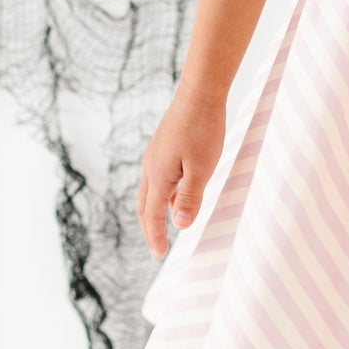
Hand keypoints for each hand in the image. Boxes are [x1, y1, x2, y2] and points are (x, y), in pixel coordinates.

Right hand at [137, 86, 226, 258]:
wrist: (200, 93)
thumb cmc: (204, 129)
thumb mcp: (202, 168)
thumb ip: (190, 197)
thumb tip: (178, 225)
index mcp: (158, 176)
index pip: (152, 215)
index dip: (155, 237)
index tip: (158, 256)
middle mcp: (150, 167)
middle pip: (144, 206)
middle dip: (149, 228)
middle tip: (157, 248)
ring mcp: (154, 156)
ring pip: (150, 192)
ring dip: (155, 212)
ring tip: (165, 226)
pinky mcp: (162, 148)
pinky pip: (157, 179)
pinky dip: (162, 195)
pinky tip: (176, 196)